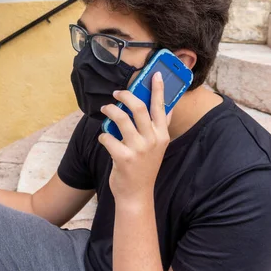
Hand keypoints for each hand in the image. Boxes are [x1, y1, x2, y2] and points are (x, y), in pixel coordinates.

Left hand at [98, 72, 170, 204]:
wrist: (137, 195)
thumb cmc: (144, 168)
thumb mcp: (158, 147)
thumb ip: (160, 127)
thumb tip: (167, 106)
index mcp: (162, 136)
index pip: (162, 107)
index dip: (158, 89)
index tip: (156, 75)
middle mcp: (152, 140)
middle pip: (138, 107)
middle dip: (125, 95)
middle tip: (117, 93)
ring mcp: (138, 149)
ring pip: (120, 118)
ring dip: (110, 111)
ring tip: (106, 109)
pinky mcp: (123, 157)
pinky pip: (107, 137)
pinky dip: (103, 135)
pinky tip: (104, 138)